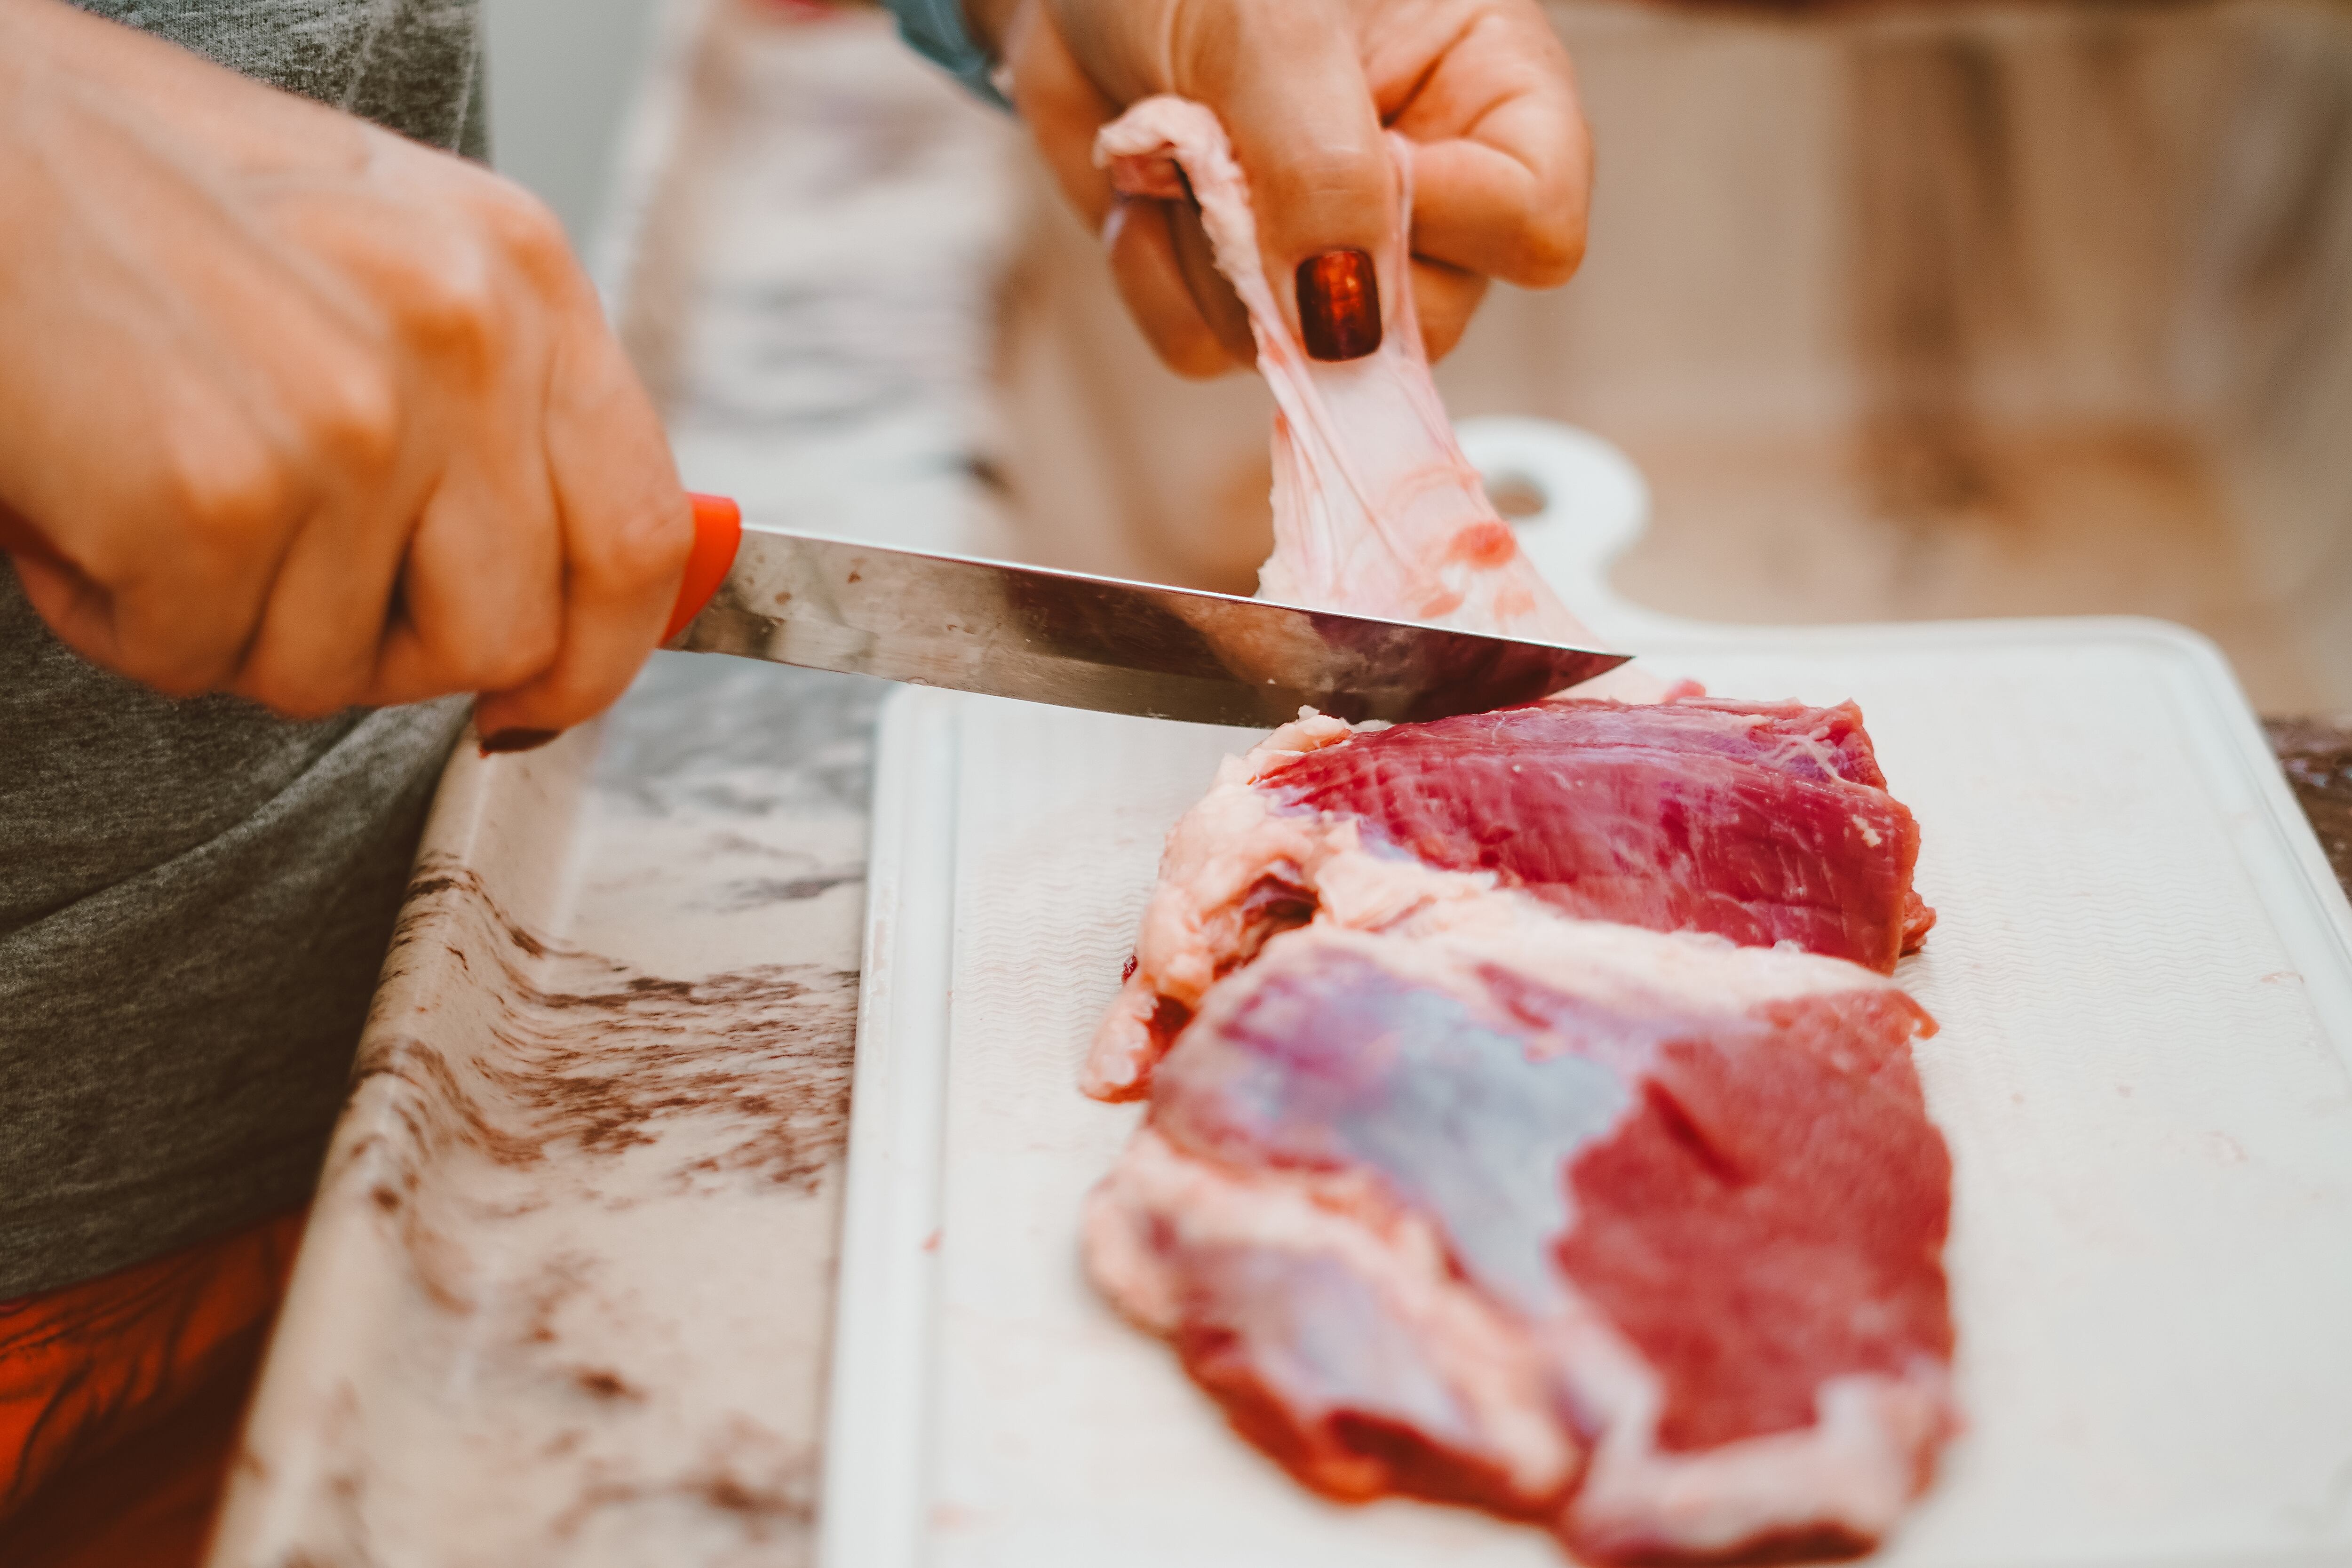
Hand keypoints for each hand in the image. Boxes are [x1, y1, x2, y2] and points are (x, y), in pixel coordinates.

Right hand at [0, 0, 689, 742]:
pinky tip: (81, 497)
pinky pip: (198, 658)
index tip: (537, 703)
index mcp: (519, 274)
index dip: (599, 658)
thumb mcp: (380, 252)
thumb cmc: (138, 197)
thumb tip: (574, 583)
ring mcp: (348, 423)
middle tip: (279, 576)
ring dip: (234, 625)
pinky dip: (122, 614)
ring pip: (340, 670)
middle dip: (388, 652)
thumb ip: (496, 406)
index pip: (642, 536)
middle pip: (505, 637)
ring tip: (156, 488)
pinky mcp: (216, 497)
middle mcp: (462, 341)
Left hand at [978, 0, 1590, 375]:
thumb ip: (1323, 171)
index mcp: (1487, 90)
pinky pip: (1208, 352)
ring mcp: (1329, 250)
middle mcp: (1426, 186)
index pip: (1535, 228)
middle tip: (1232, 164)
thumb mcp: (1273, 29)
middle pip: (1421, 324)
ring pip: (1305, 354)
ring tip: (1178, 152)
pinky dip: (1157, 282)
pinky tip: (1144, 193)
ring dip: (1213, 263)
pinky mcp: (1237, 287)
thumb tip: (1346, 328)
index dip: (1452, 224)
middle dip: (1306, 264)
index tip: (1366, 161)